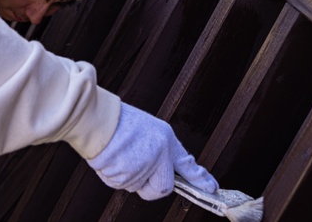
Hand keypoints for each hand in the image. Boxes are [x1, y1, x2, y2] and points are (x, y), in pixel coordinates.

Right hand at [86, 103, 217, 200]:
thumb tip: (164, 172)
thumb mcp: (150, 129)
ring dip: (131, 176)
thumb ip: (161, 152)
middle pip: (162, 188)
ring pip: (139, 186)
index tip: (212, 188)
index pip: (187, 165)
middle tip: (140, 168)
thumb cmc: (121, 122)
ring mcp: (142, 169)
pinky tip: (114, 159)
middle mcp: (159, 157)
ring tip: (123, 154)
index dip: (200, 179)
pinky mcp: (125, 178)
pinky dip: (117, 176)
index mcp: (166, 141)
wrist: (99, 121)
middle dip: (152, 185)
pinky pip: (123, 185)